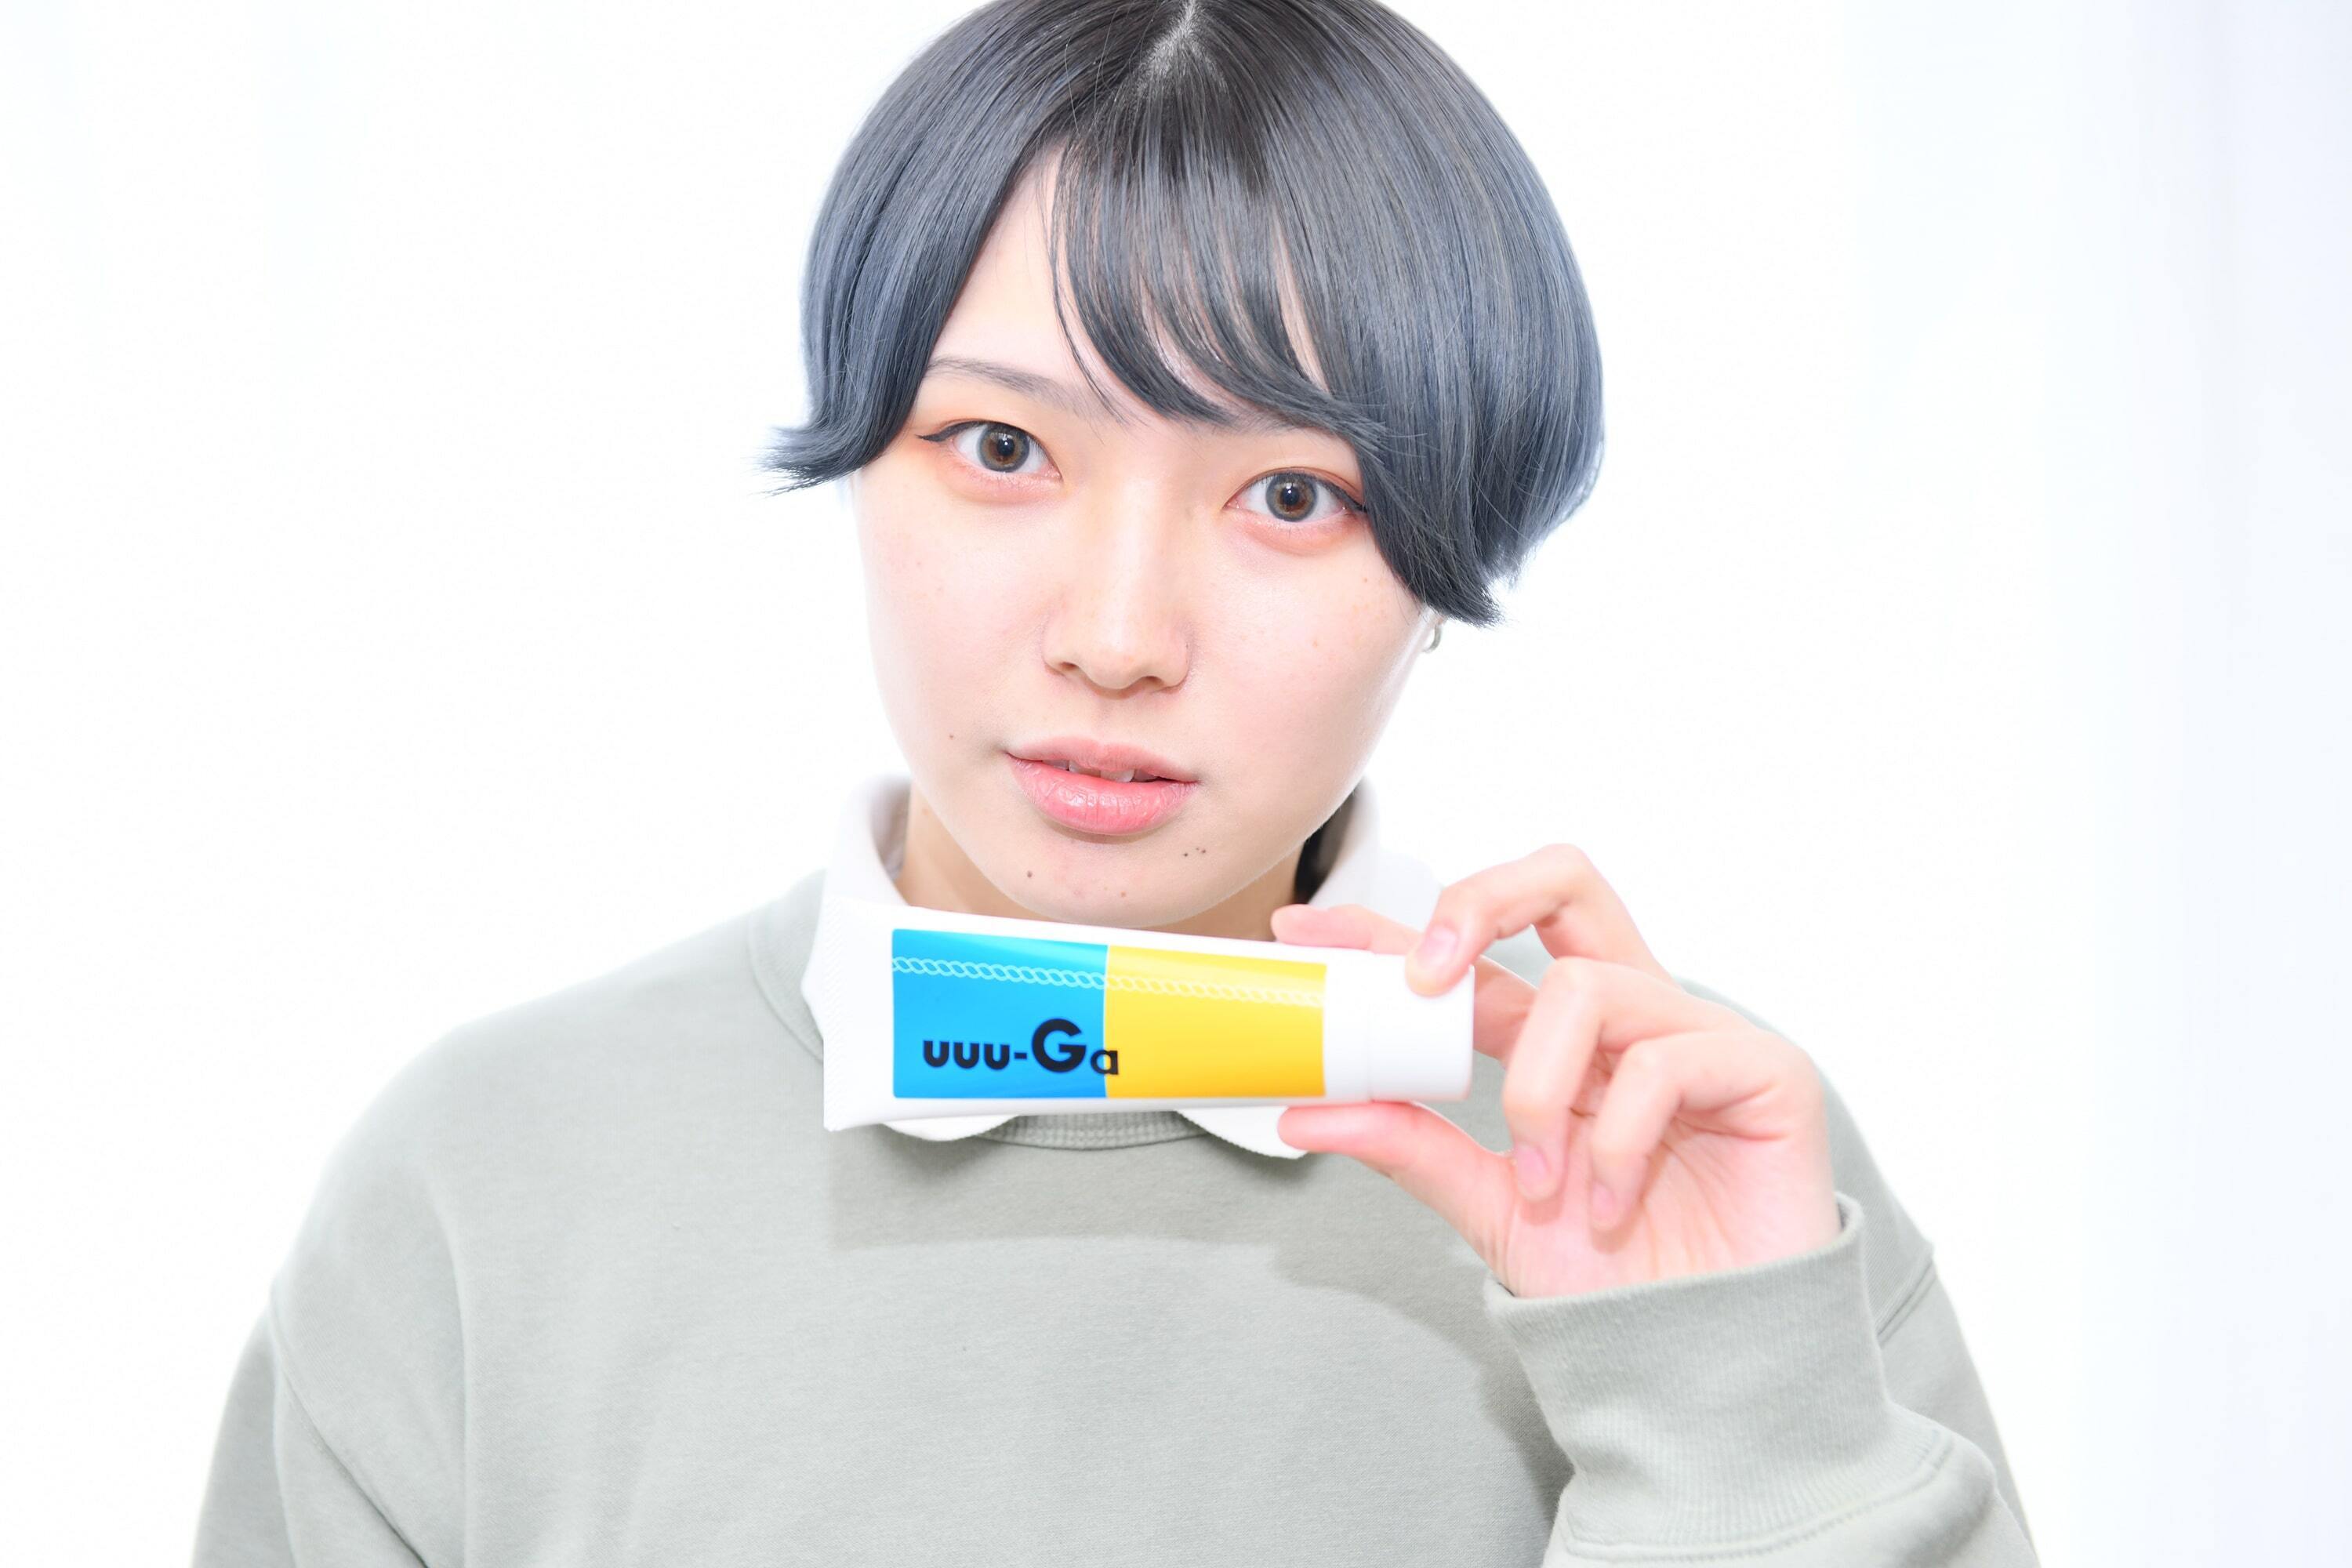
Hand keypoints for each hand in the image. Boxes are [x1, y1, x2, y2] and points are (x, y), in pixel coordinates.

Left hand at [1270, 844, 1838, 1298]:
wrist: (1707, 1361)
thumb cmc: (1617, 1279)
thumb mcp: (1488, 1205)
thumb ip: (1409, 1146)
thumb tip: (1304, 1111)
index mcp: (1563, 1036)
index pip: (1477, 951)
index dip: (1391, 928)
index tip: (1305, 930)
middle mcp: (1629, 1014)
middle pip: (1562, 881)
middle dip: (1479, 903)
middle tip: (1423, 976)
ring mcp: (1698, 1033)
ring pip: (1587, 988)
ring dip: (1538, 1088)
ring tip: (1542, 1179)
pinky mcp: (1765, 1069)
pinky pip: (1663, 1062)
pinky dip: (1617, 1141)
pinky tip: (1611, 1203)